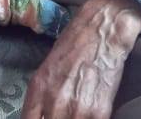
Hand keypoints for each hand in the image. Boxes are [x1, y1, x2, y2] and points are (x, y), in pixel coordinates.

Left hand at [20, 0, 140, 118]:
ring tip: (76, 113)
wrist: (102, 30)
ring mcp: (76, 109)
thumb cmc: (75, 44)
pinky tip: (89, 114)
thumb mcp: (49, 68)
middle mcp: (54, 102)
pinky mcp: (98, 112)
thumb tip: (42, 114)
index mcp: (38, 88)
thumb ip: (43, 95)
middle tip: (63, 114)